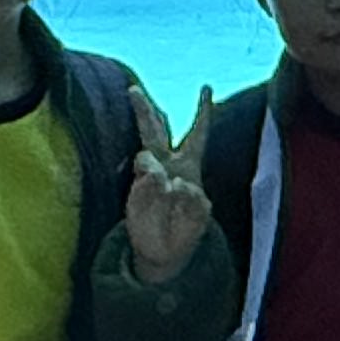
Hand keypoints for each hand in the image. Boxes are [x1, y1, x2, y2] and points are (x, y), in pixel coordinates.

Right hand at [123, 87, 217, 286]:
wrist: (166, 253)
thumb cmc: (186, 229)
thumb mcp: (200, 213)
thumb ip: (191, 197)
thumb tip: (168, 180)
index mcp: (189, 166)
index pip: (197, 134)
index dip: (203, 112)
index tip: (206, 88)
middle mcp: (166, 166)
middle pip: (155, 131)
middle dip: (144, 110)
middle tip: (133, 90)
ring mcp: (148, 177)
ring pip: (144, 153)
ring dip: (151, 164)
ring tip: (157, 177)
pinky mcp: (135, 191)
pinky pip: (147, 181)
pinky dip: (154, 190)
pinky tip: (161, 201)